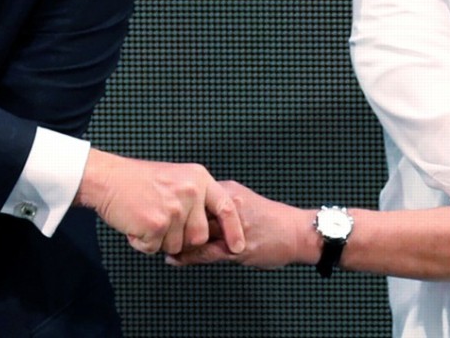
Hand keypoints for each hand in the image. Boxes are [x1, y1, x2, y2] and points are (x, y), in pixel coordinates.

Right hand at [75, 149, 244, 255]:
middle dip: (180, 239)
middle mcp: (189, 192)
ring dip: (158, 240)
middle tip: (160, 225)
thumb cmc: (133, 179)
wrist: (104, 178)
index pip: (226, 208)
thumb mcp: (173, 177)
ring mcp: (174, 209)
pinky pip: (155, 248)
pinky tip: (134, 223)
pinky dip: (142, 242)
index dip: (233, 230)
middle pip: (199, 236)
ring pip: (176, 246)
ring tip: (144, 217)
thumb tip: (207, 228)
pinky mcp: (156, 224)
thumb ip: (193, 197)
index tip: (237, 246)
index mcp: (197, 178)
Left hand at [167, 180, 314, 268]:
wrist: (298, 232)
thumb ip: (215, 201)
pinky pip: (206, 253)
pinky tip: (174, 259)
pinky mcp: (238, 249)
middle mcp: (227, 207)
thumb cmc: (269, 218)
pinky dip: (187, 257)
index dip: (172, 203)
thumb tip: (188, 203)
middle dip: (169, 220)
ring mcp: (232, 228)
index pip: (190, 194)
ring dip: (174, 240)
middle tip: (151, 226)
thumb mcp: (240, 199)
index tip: (156, 207)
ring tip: (157, 243)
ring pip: (194, 233)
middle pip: (188, 212)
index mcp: (225, 191)